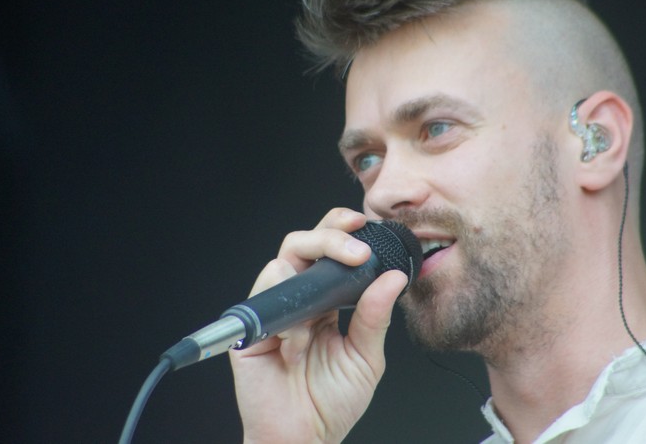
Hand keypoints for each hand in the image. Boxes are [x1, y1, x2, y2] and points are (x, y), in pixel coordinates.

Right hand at [228, 208, 407, 443]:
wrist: (305, 439)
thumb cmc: (331, 403)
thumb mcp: (366, 357)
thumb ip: (375, 316)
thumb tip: (394, 278)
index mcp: (324, 302)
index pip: (328, 251)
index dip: (341, 231)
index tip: (362, 223)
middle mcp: (297, 300)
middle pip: (303, 244)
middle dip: (329, 235)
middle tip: (356, 248)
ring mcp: (273, 312)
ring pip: (281, 261)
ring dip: (310, 273)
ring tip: (328, 307)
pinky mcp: (252, 330)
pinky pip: (263, 298)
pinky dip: (288, 316)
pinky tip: (300, 345)